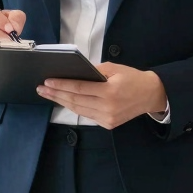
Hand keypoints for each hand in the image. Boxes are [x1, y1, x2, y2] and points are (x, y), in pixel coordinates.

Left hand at [37, 62, 166, 129]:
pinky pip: (86, 115)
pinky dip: (73, 108)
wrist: (151, 95)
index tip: (47, 81)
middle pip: (75, 101)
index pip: (79, 88)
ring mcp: (107, 118)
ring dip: (61, 102)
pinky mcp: (108, 124)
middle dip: (56, 94)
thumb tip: (73, 73)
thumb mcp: (114, 68)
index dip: (62, 85)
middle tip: (41, 88)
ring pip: (78, 110)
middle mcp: (108, 107)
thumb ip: (94, 71)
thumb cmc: (132, 78)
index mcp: (110, 91)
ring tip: (48, 95)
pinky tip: (63, 101)